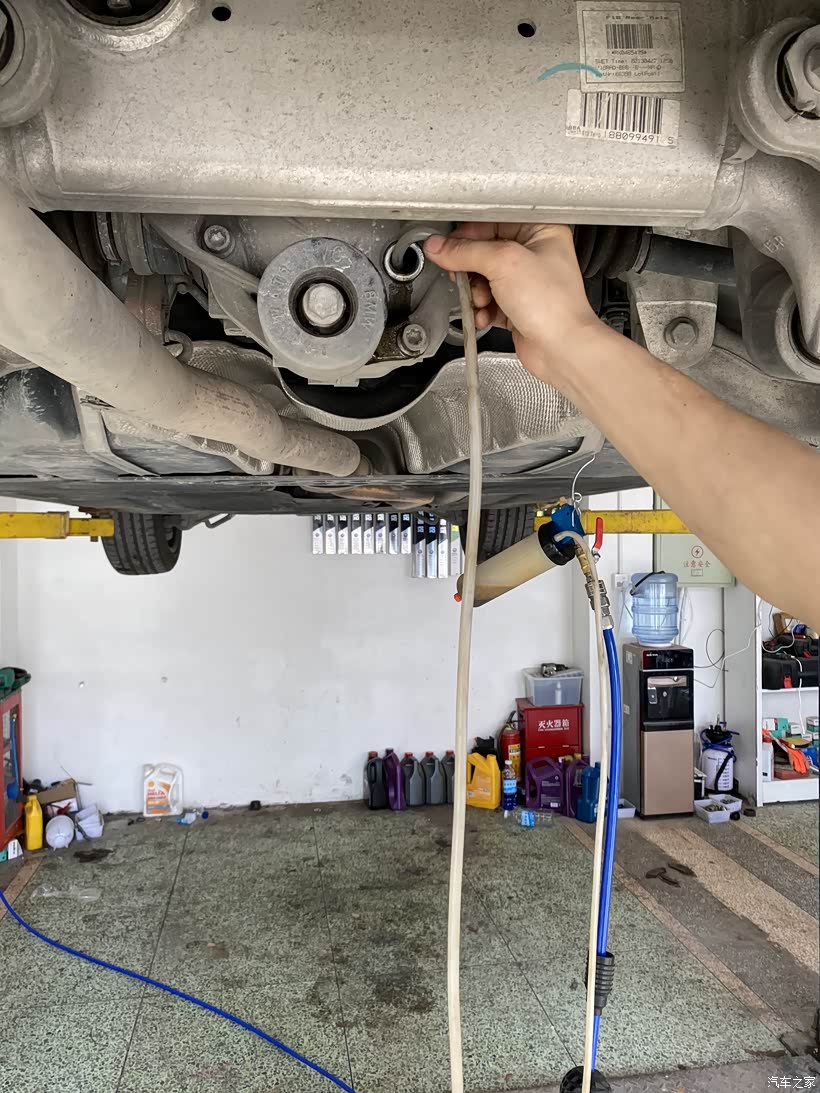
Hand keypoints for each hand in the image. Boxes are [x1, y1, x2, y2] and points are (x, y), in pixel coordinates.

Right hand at [423, 224, 603, 384]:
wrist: (562, 348)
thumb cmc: (553, 306)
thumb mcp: (504, 263)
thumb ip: (465, 252)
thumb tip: (439, 247)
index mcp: (541, 230)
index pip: (492, 221)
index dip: (467, 234)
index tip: (446, 246)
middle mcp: (534, 254)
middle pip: (484, 252)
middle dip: (470, 269)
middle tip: (461, 276)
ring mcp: (525, 282)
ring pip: (483, 279)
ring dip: (475, 293)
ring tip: (481, 300)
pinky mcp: (516, 306)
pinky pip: (487, 301)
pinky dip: (481, 309)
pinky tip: (484, 315)